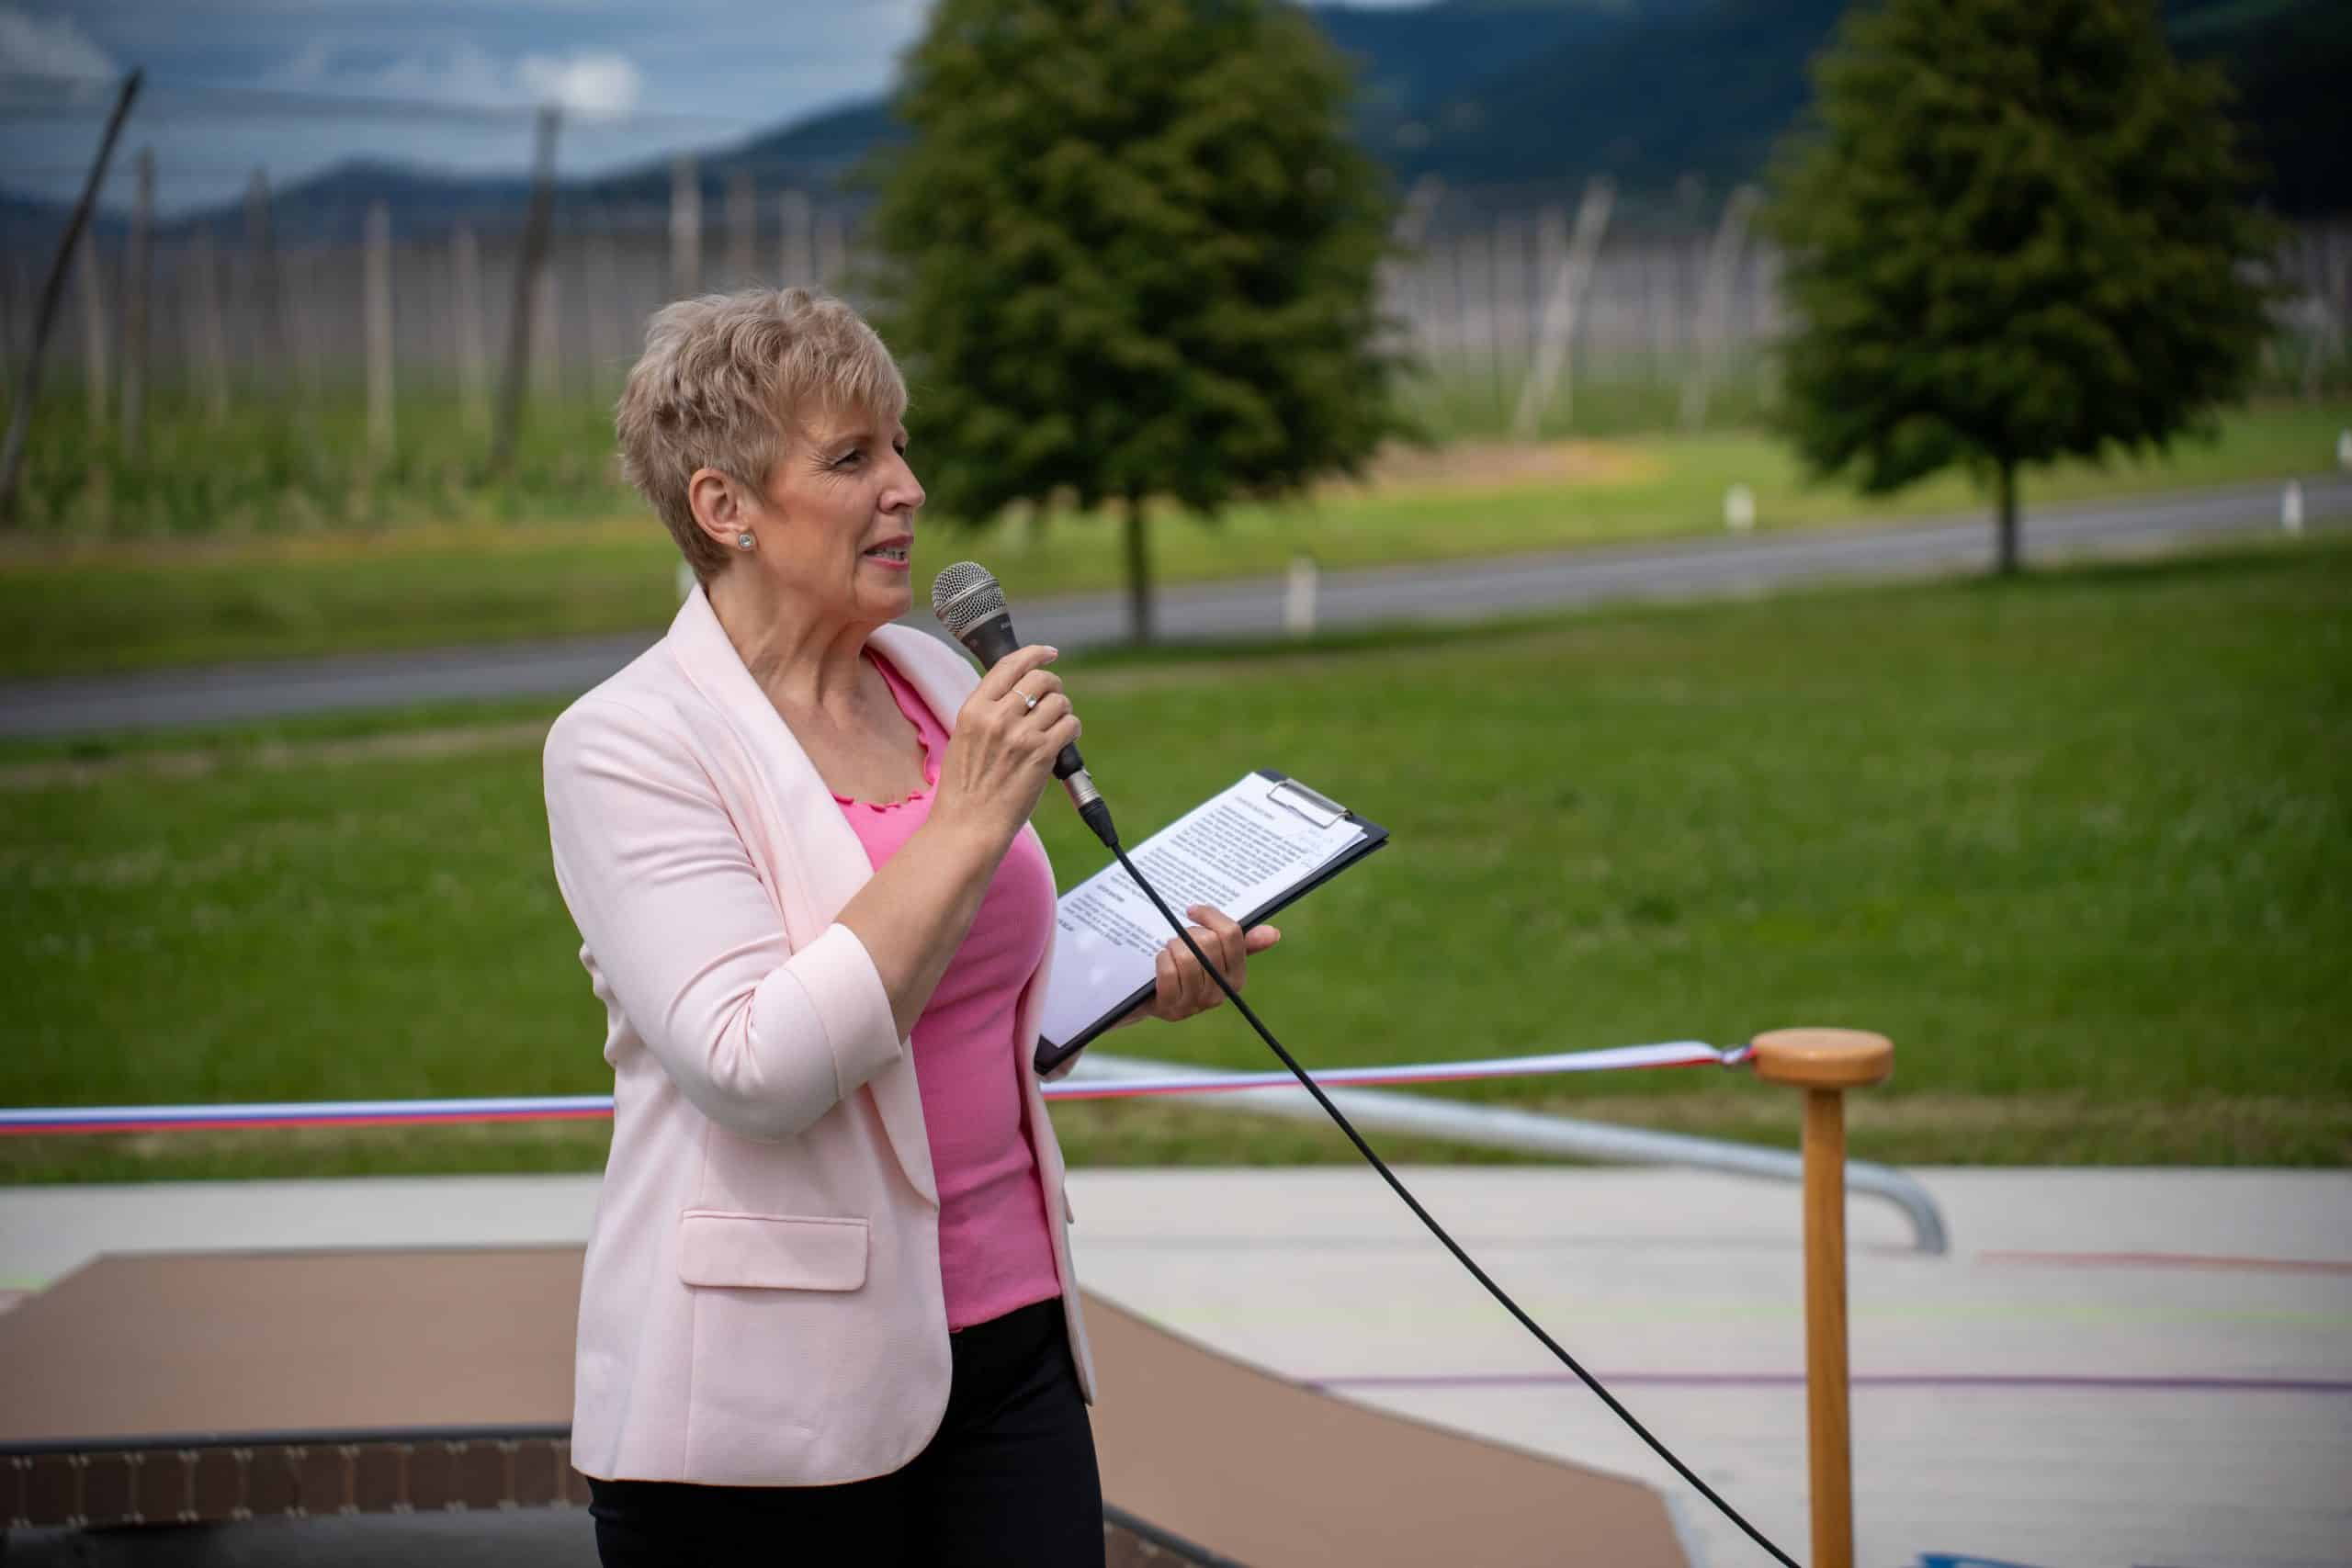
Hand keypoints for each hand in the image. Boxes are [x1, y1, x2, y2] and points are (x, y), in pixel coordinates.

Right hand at [929, 644, 1080, 845]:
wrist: (967, 826)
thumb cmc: (965, 790)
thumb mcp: (964, 739)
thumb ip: (988, 714)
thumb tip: (1018, 695)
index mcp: (973, 709)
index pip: (1009, 665)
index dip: (1034, 653)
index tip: (1049, 653)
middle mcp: (997, 716)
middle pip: (1040, 679)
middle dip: (1053, 687)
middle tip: (1053, 701)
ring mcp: (1021, 734)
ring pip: (1059, 701)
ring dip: (1063, 711)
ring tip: (1055, 728)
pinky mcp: (1042, 753)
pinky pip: (1070, 725)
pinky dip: (1072, 730)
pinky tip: (1064, 741)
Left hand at [1125, 905, 1281, 1025]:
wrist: (1151, 998)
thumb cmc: (1186, 968)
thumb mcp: (1213, 954)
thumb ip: (1241, 942)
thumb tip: (1274, 933)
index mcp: (1237, 976)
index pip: (1231, 935)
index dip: (1210, 916)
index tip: (1192, 911)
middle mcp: (1221, 993)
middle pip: (1208, 943)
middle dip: (1188, 934)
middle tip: (1178, 938)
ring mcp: (1197, 1004)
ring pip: (1187, 958)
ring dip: (1173, 947)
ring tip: (1169, 950)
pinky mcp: (1172, 1009)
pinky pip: (1169, 973)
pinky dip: (1162, 960)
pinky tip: (1161, 960)